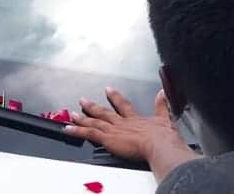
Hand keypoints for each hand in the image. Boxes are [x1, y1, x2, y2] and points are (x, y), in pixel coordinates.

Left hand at [63, 88, 191, 167]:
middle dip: (93, 107)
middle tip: (83, 100)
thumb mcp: (164, 118)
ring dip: (82, 118)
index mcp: (135, 119)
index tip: (108, 89)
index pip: (122, 105)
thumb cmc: (163, 136)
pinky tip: (69, 129)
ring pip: (94, 122)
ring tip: (73, 115)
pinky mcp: (108, 138)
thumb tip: (162, 94)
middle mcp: (122, 122)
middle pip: (104, 112)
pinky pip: (89, 133)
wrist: (159, 144)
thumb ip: (161, 105)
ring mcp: (113, 130)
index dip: (115, 97)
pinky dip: (78, 130)